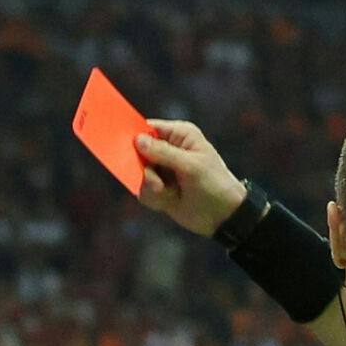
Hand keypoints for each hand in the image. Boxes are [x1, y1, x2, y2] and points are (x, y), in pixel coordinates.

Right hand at [136, 120, 250, 236]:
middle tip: (158, 183)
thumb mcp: (190, 166)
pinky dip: (155, 198)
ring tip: (172, 193)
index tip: (122, 147)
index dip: (133, 136)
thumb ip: (163, 152)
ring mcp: (163, 169)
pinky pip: (143, 191)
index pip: (148, 128)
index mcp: (180, 135)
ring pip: (139, 175)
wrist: (223, 217)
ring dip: (152, 187)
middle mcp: (169, 149)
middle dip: (145, 170)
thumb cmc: (213, 185)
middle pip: (137, 153)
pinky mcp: (160, 188)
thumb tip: (138, 140)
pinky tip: (170, 200)